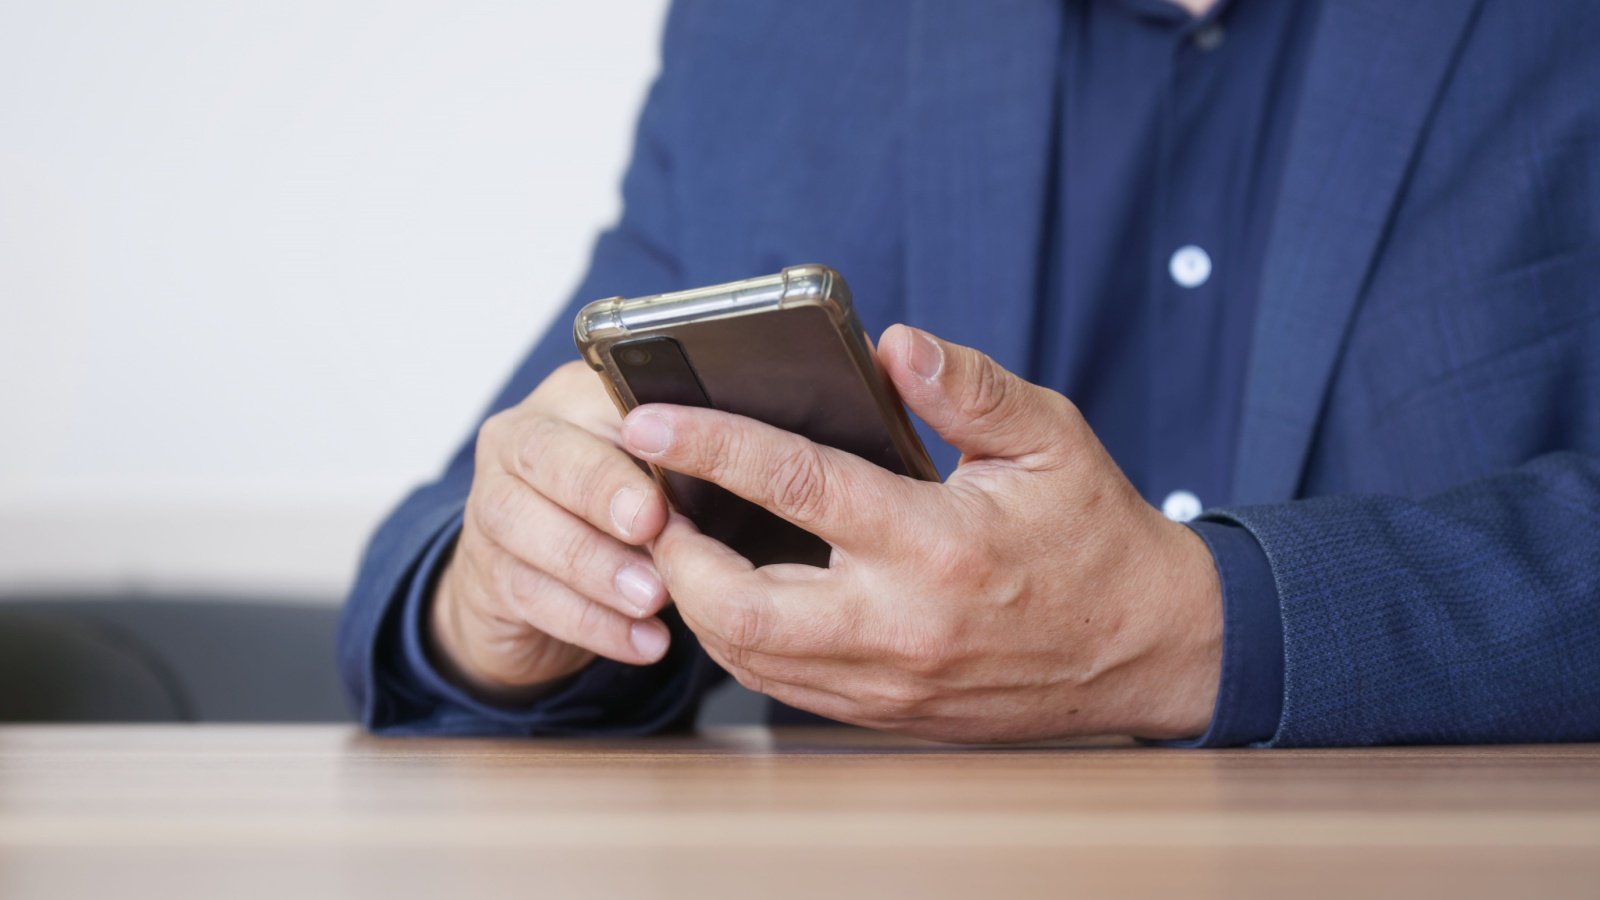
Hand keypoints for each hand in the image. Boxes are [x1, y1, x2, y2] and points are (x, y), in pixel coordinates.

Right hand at [430, 361, 672, 702]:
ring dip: (597, 568)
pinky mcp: (486, 573)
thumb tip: (750, 472)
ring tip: (655, 599)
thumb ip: (685, 465)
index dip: (636, 438)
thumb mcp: (656, 474)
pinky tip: (645, 642)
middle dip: (602, 494)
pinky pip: (530, 596)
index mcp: (571, 400)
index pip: (593, 400)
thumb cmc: (620, 514)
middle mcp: (518, 442)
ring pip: (526, 527)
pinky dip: (593, 624)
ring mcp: (490, 506)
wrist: (540, 580)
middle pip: (546, 457)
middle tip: (652, 530)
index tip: (672, 480)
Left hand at [621, 325, 1221, 741]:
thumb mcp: (1051, 438)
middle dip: (670, 551)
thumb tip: (892, 342)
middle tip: (645, 498)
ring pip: (746, 656)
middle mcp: (900, 623)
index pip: (796, 488)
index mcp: (937, 543)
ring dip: (693, 599)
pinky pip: (780, 686)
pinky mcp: (884, 712)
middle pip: (738, 605)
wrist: (1146, 650)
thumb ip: (968, 387)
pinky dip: (736, 639)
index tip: (646, 418)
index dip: (710, 447)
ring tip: (674, 538)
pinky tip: (728, 591)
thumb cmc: (1094, 535)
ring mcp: (887, 681)